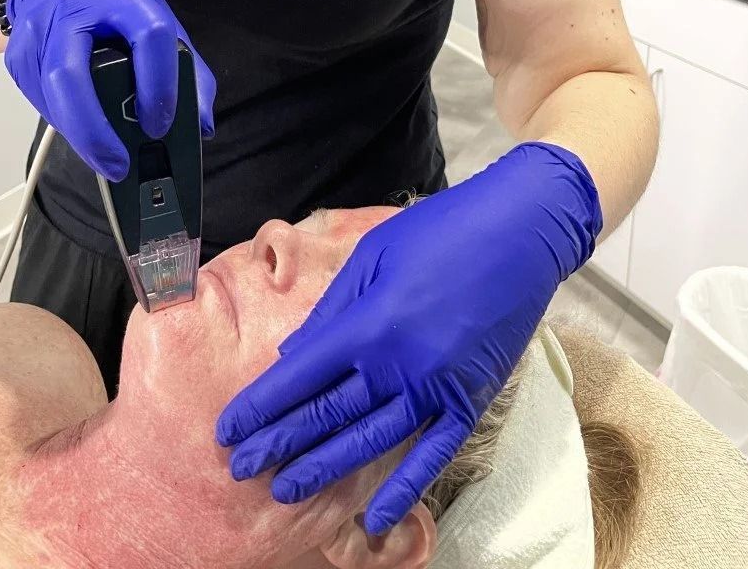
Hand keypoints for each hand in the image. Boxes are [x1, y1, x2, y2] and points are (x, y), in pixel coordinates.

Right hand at [3, 0, 216, 179]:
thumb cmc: (110, 2)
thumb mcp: (154, 17)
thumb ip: (186, 68)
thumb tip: (200, 124)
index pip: (147, 35)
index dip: (158, 85)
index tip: (160, 123)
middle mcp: (72, 7)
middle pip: (70, 75)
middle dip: (94, 130)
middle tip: (118, 165)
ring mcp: (36, 31)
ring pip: (51, 96)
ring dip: (80, 134)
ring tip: (105, 155)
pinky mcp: (16, 55)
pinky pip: (39, 101)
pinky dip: (64, 122)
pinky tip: (82, 127)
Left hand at [215, 142, 600, 534]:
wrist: (519, 233)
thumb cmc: (440, 232)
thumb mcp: (373, 255)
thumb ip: (332, 309)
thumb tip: (292, 355)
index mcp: (369, 323)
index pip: (301, 377)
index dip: (261, 406)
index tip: (228, 430)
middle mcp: (398, 365)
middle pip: (327, 415)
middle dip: (279, 444)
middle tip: (240, 470)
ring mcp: (437, 387)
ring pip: (370, 441)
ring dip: (324, 469)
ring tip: (284, 491)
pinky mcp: (471, 399)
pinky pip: (432, 453)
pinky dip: (404, 487)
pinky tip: (375, 516)